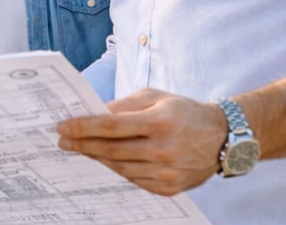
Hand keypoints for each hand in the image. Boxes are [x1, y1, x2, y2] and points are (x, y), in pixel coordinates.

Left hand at [57, 89, 227, 195]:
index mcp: (159, 122)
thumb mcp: (155, 97)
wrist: (222, 137)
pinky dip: (118, 170)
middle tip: (64, 141)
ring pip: (119, 168)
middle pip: (111, 150)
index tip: (63, 127)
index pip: (111, 125)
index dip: (83, 127)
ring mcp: (166, 172)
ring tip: (83, 149)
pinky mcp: (169, 188)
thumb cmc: (183, 112)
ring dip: (97, 158)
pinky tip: (106, 161)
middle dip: (82, 145)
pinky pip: (134, 180)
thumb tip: (93, 112)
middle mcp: (163, 149)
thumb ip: (124, 105)